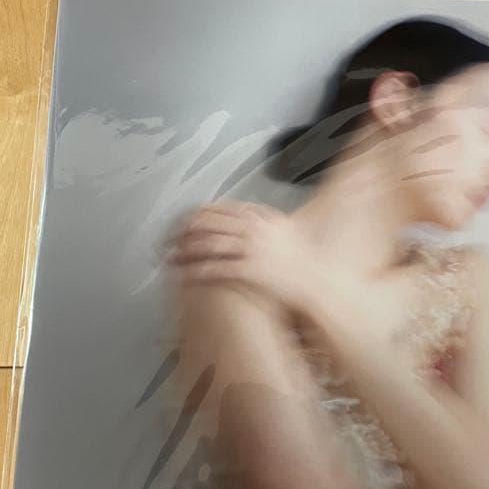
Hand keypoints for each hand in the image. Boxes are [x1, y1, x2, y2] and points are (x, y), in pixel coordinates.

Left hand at [166, 200, 319, 311]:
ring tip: (171, 255)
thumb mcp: (288, 230)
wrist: (318, 280)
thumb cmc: (305, 260)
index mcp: (262, 217)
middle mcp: (254, 230)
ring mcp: (251, 250)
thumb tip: (251, 215)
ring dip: (185, 249)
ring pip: (208, 244)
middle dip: (185, 229)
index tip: (188, 218)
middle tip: (170, 236)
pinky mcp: (249, 270)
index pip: (223, 207)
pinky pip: (216, 268)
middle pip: (210, 222)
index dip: (200, 212)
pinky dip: (196, 270)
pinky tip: (184, 273)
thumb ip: (266, 220)